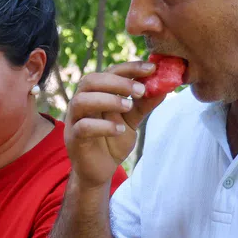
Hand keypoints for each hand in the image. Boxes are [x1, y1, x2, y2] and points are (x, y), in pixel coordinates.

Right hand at [64, 60, 167, 187]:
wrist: (101, 170)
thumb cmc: (113, 141)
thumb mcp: (132, 121)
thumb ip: (143, 105)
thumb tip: (164, 87)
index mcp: (96, 93)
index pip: (109, 72)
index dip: (129, 68)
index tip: (151, 69)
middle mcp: (82, 102)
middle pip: (91, 80)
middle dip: (117, 82)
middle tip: (140, 90)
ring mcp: (75, 120)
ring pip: (81, 100)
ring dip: (108, 100)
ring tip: (129, 106)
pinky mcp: (73, 139)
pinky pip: (83, 127)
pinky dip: (102, 126)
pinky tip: (119, 130)